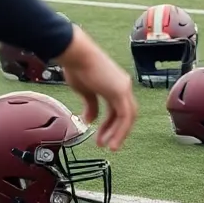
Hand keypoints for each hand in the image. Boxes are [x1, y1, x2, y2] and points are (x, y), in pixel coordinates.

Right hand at [55, 25, 136, 150]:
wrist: (76, 55)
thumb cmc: (77, 67)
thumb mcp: (85, 90)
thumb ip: (91, 105)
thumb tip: (90, 120)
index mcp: (115, 84)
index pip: (118, 109)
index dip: (111, 124)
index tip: (101, 136)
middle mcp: (122, 86)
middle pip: (126, 114)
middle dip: (117, 130)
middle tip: (107, 144)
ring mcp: (123, 88)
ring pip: (128, 117)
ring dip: (119, 134)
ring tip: (109, 147)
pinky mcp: (120, 92)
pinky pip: (124, 116)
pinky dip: (120, 131)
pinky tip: (111, 141)